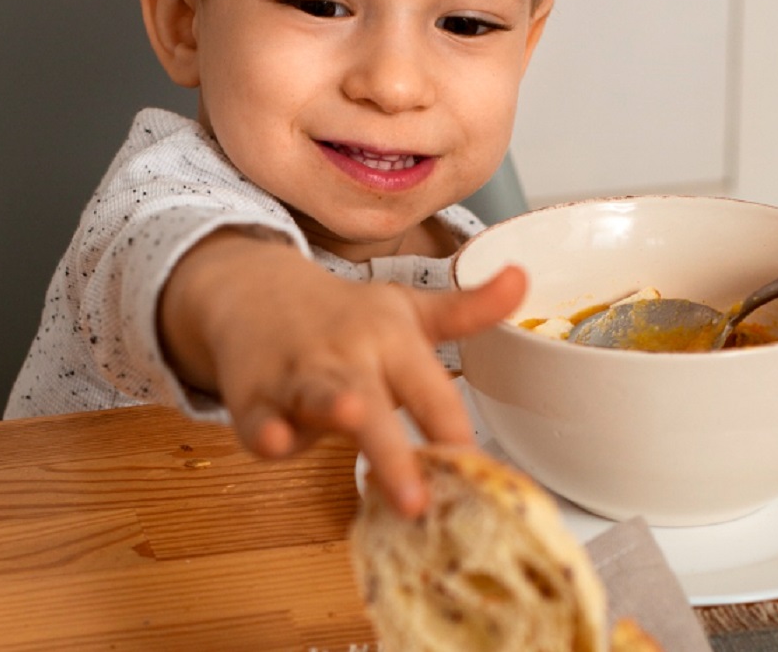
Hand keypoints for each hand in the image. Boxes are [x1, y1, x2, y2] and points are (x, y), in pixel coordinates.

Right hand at [159, 231, 526, 516]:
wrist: (253, 290)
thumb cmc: (342, 315)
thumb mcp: (407, 310)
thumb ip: (467, 310)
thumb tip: (523, 278)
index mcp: (392, 340)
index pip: (433, 392)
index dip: (455, 434)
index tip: (479, 476)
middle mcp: (348, 357)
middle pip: (378, 404)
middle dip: (396, 451)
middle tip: (417, 500)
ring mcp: (299, 376)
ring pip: (319, 398)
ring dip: (334, 407)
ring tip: (354, 416)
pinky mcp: (254, 397)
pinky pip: (257, 419)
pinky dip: (264, 431)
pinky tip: (274, 440)